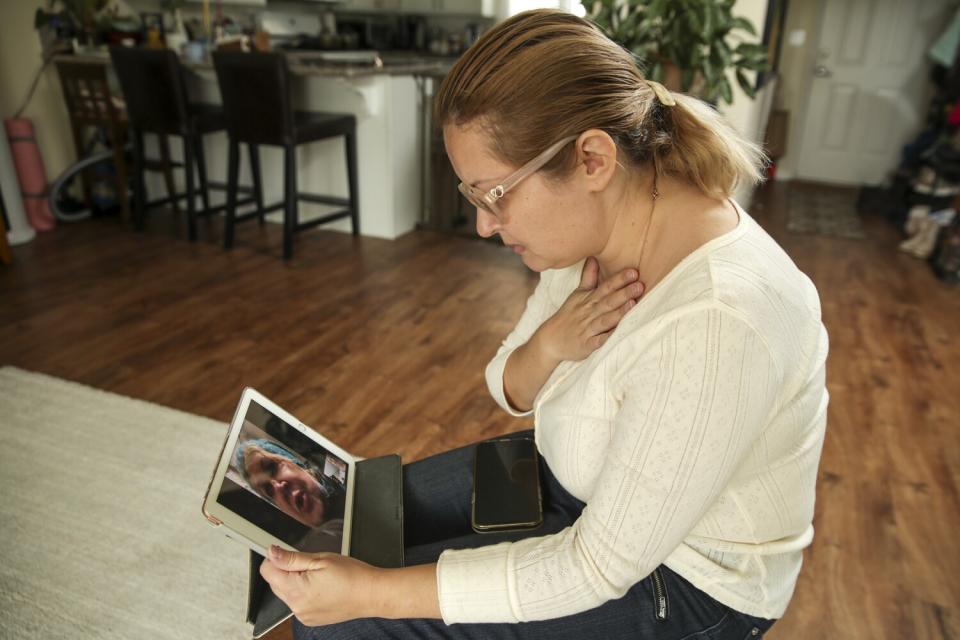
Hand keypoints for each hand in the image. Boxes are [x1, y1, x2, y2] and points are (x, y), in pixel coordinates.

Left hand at [260, 545, 379, 626]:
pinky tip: (320, 587)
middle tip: (309, 564)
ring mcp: (303, 615)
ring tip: (317, 576)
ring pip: (286, 593)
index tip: (287, 553)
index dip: (275, 558)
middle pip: (274, 583)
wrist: (371, 594)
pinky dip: (303, 593)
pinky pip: (297, 603)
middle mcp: (296, 607)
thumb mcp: (321, 559)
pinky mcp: (310, 619)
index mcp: (296, 590)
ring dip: (294, 582)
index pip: (267, 572)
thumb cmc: (352, 576)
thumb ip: (292, 558)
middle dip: (285, 570)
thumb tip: (272, 553)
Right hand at [535, 257, 643, 361]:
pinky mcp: (586, 345)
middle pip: (608, 301)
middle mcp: (589, 312)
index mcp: (589, 299)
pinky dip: (607, 338)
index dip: (619, 279)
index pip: (606, 287)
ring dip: (618, 312)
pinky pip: (598, 342)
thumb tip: (594, 257)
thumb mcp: (577, 294)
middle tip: (639, 285)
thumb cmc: (568, 315)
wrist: (550, 340)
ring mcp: (587, 329)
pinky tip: (619, 335)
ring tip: (632, 304)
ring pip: (605, 320)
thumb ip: (589, 276)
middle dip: (624, 293)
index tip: (634, 272)